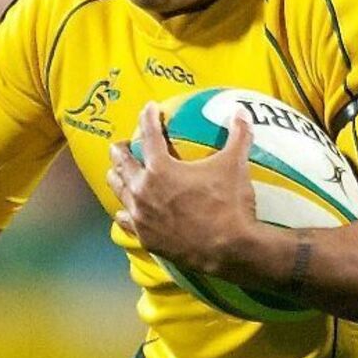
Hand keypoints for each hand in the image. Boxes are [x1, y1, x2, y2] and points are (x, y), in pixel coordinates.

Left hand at [107, 102, 256, 277]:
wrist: (229, 249)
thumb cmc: (229, 204)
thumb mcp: (235, 165)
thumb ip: (238, 136)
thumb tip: (242, 111)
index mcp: (161, 168)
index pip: (148, 135)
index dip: (148, 117)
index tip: (148, 108)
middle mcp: (143, 190)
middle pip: (122, 163)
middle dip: (120, 150)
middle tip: (121, 144)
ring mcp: (141, 216)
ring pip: (118, 191)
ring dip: (116, 178)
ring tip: (116, 172)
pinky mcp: (145, 238)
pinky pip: (125, 222)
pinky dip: (124, 212)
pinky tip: (124, 212)